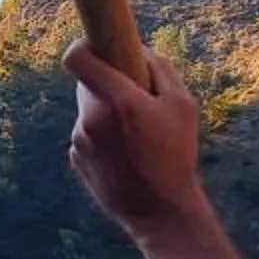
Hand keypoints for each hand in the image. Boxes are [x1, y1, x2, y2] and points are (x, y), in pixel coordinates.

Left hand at [62, 39, 209, 239]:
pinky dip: (101, 137)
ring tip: (136, 137)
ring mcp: (79, 141)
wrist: (161, 212)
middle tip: (134, 100)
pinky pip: (87, 135)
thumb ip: (159, 68)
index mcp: (117, 101)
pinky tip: (126, 156)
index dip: (82, 46)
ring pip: (88, 111)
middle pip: (87, 84)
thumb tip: (137, 49)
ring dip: (106, 114)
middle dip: (106, 85)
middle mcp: (90, 119)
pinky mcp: (75, 159)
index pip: (76, 58)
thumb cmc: (177, 155)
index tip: (95, 46)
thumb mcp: (183, 105)